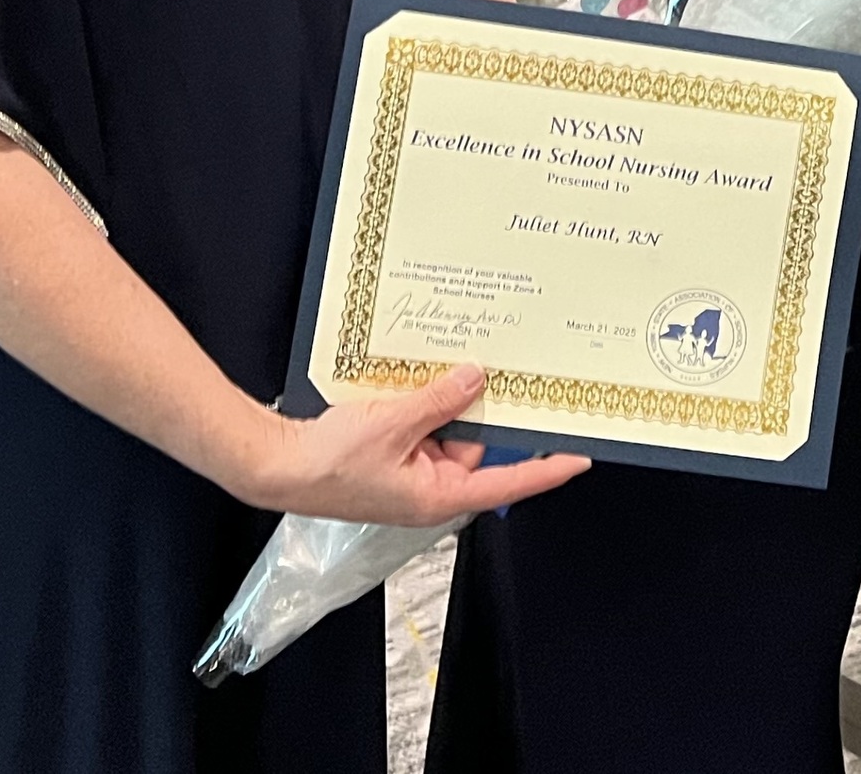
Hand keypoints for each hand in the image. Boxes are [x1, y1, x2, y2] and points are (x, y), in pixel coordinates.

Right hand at [242, 364, 588, 523]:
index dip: (547, 468)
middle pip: (479, 441)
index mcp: (440, 495)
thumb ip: (439, 400)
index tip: (581, 456)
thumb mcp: (393, 422)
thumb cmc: (330, 463)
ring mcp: (414, 471)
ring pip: (451, 427)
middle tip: (505, 370)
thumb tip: (478, 377)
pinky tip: (418, 375)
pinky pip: (426, 424)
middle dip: (484, 407)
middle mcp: (433, 487)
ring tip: (445, 366)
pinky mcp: (396, 455)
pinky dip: (426, 402)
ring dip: (448, 399)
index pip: (509, 481)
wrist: (278, 466)